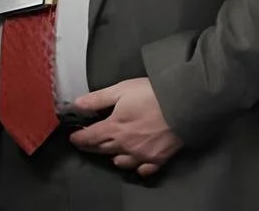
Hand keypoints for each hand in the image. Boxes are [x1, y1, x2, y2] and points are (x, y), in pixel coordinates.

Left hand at [68, 77, 183, 176]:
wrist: (184, 103)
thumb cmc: (153, 94)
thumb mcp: (123, 89)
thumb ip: (99, 98)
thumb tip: (77, 104)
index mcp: (113, 128)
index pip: (89, 138)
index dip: (79, 138)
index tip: (74, 137)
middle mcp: (123, 146)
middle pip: (102, 149)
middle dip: (92, 146)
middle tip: (89, 142)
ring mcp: (141, 155)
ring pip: (120, 161)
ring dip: (114, 156)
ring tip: (114, 150)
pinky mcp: (157, 159)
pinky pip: (143, 169)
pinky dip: (138, 166)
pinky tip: (137, 162)